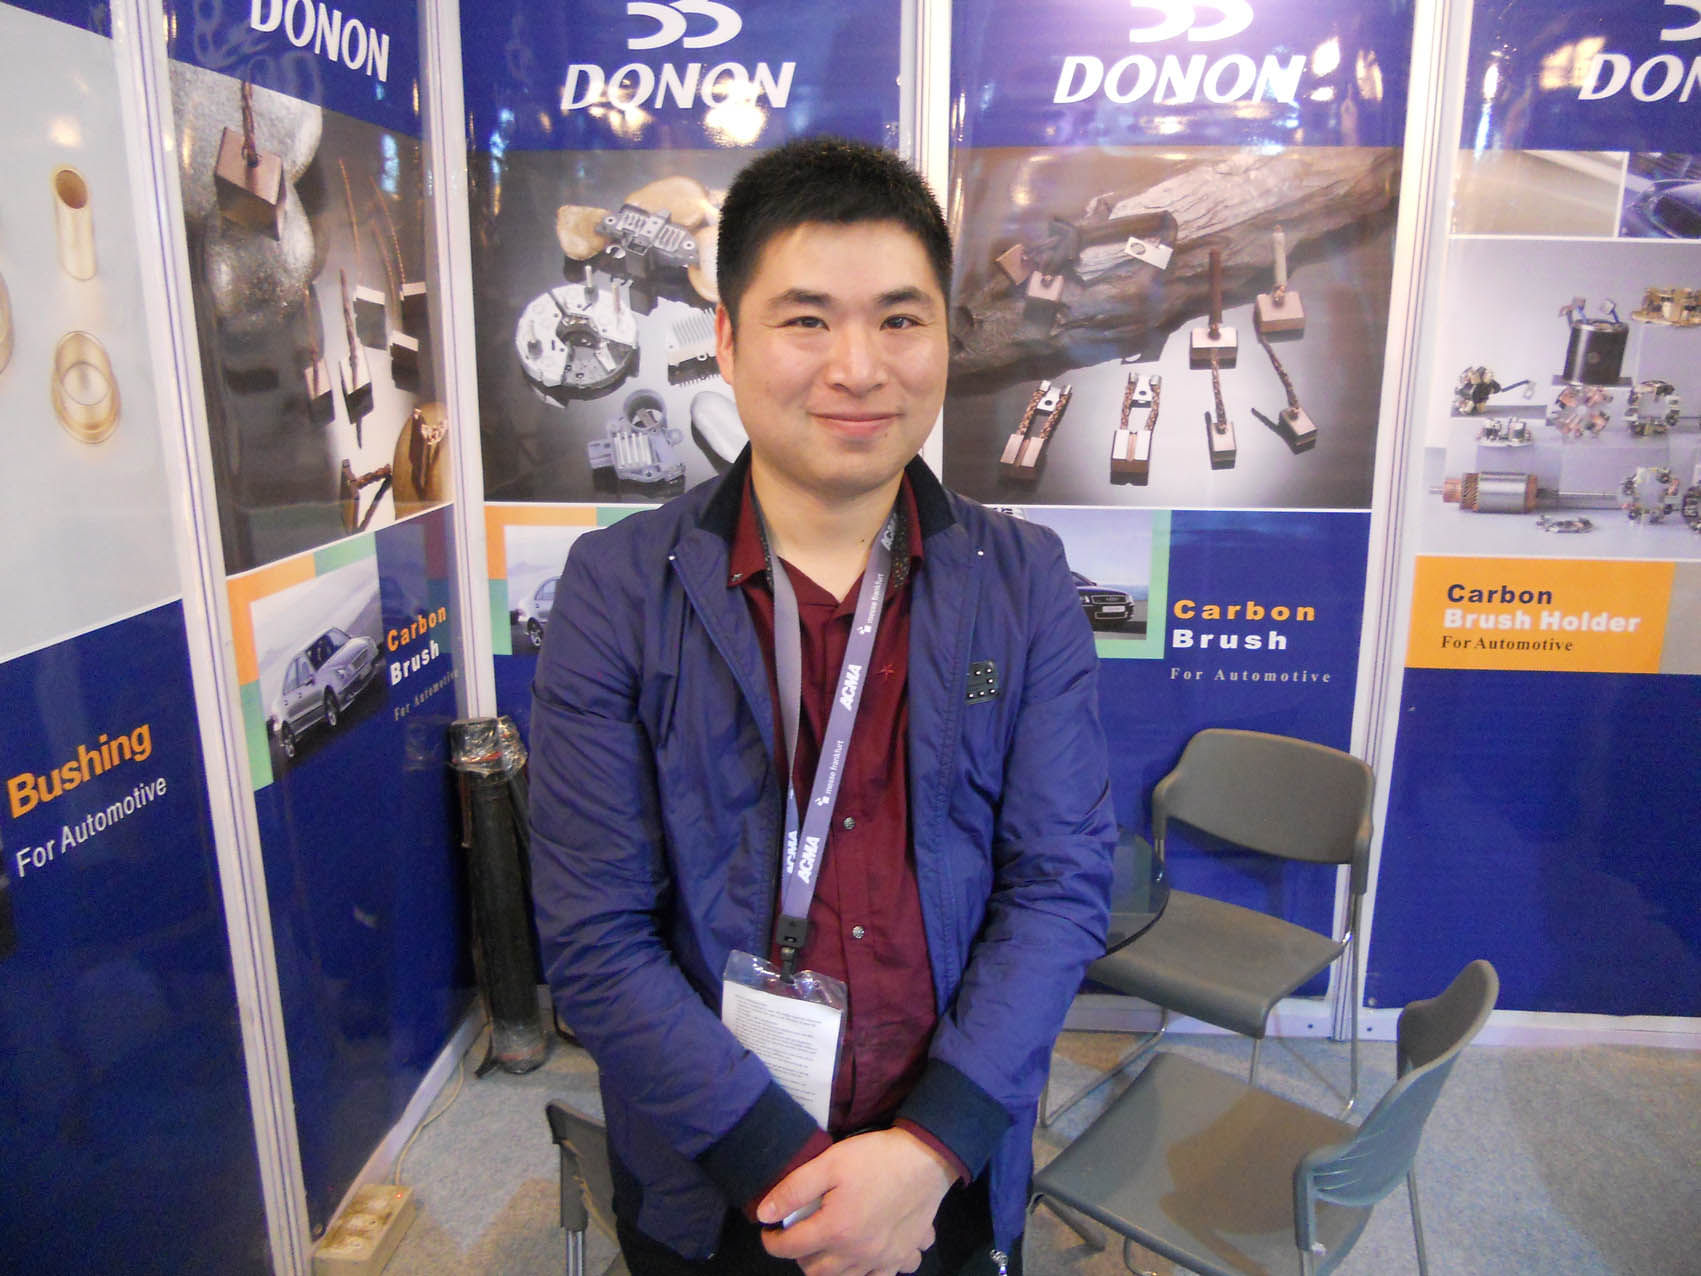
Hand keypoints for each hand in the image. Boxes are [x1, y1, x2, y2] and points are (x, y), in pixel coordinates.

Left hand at [757, 1127, 954, 1275]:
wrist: (926, 1157)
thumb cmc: (875, 1158)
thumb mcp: (829, 1162)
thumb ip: (793, 1189)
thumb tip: (764, 1213)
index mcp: (836, 1230)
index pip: (791, 1248)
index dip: (772, 1242)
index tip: (769, 1232)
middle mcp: (858, 1253)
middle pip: (817, 1272)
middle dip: (801, 1257)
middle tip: (800, 1237)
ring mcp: (884, 1259)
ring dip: (831, 1269)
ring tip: (829, 1248)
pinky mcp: (904, 1255)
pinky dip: (872, 1272)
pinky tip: (869, 1255)